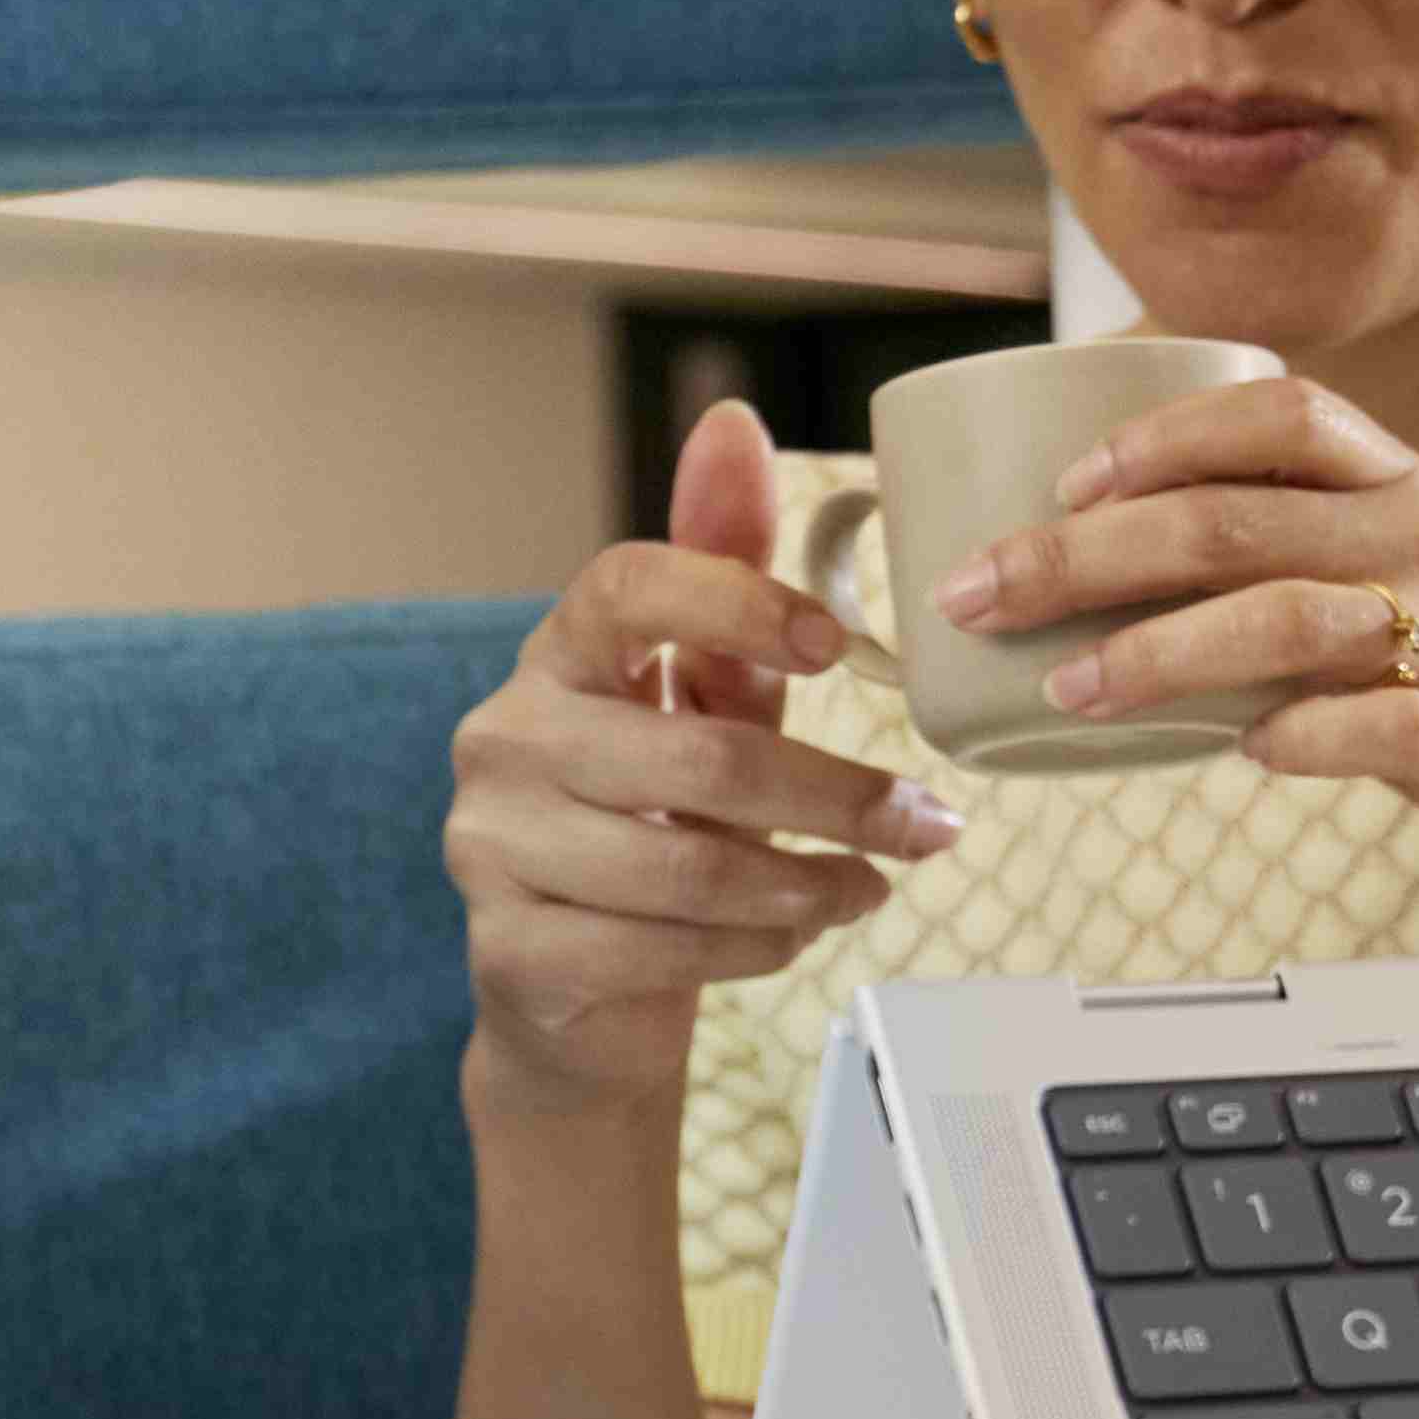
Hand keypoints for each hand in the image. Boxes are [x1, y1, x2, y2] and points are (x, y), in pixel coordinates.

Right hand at [441, 400, 961, 1114]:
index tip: (834, 647)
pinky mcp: (511, 953)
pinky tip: (796, 934)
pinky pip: (664, 951)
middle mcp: (505, 739)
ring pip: (688, 868)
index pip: (627, 587)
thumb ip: (725, 578)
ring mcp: (492, 848)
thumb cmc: (653, 825)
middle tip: (926, 823)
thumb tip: (732, 422)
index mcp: (555, 657)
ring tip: (870, 888)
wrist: (570, 996)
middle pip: (696, 756)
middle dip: (838, 797)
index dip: (736, 601)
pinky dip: (759, 947)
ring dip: (810, 884)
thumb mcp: (706, 700)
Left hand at [927, 376, 1418, 947]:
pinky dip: (1298, 736)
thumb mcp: (1403, 593)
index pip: (1281, 413)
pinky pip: (1380, 727)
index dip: (1161, 434)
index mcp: (1409, 491)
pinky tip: (1235, 755)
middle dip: (1087, 552)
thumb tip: (1104, 571)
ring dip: (1159, 650)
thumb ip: (1288, 564)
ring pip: (1290, 616)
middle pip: (1238, 518)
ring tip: (1064, 688)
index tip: (1061, 480)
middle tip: (983, 592)